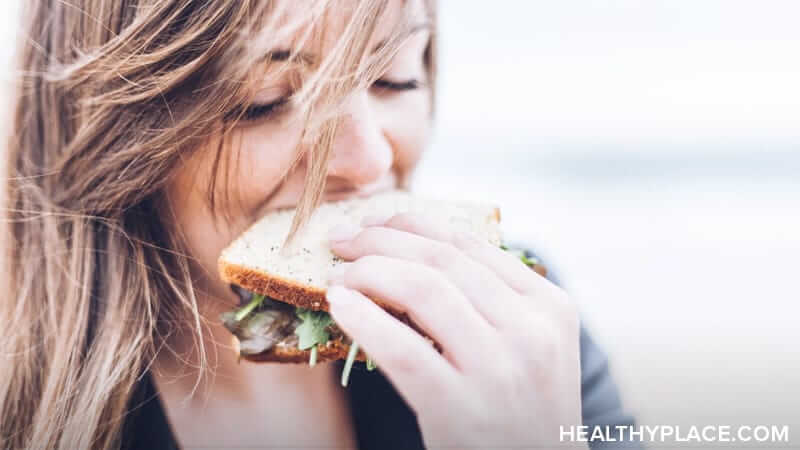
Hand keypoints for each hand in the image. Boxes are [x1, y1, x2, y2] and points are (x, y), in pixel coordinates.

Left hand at [326, 213, 586, 448]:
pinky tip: (339, 305)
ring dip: (367, 272)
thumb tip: (412, 249)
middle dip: (380, 240)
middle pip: (440, 260)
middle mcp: (531, 330)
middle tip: (342, 241)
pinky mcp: (459, 406)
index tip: (373, 224)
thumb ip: (491, 298)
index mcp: (549, 305)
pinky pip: (401, 348)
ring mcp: (498, 368)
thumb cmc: (520, 408)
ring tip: (338, 276)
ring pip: (421, 289)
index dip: (411, 225)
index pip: (469, 244)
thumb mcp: (529, 346)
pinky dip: (363, 319)